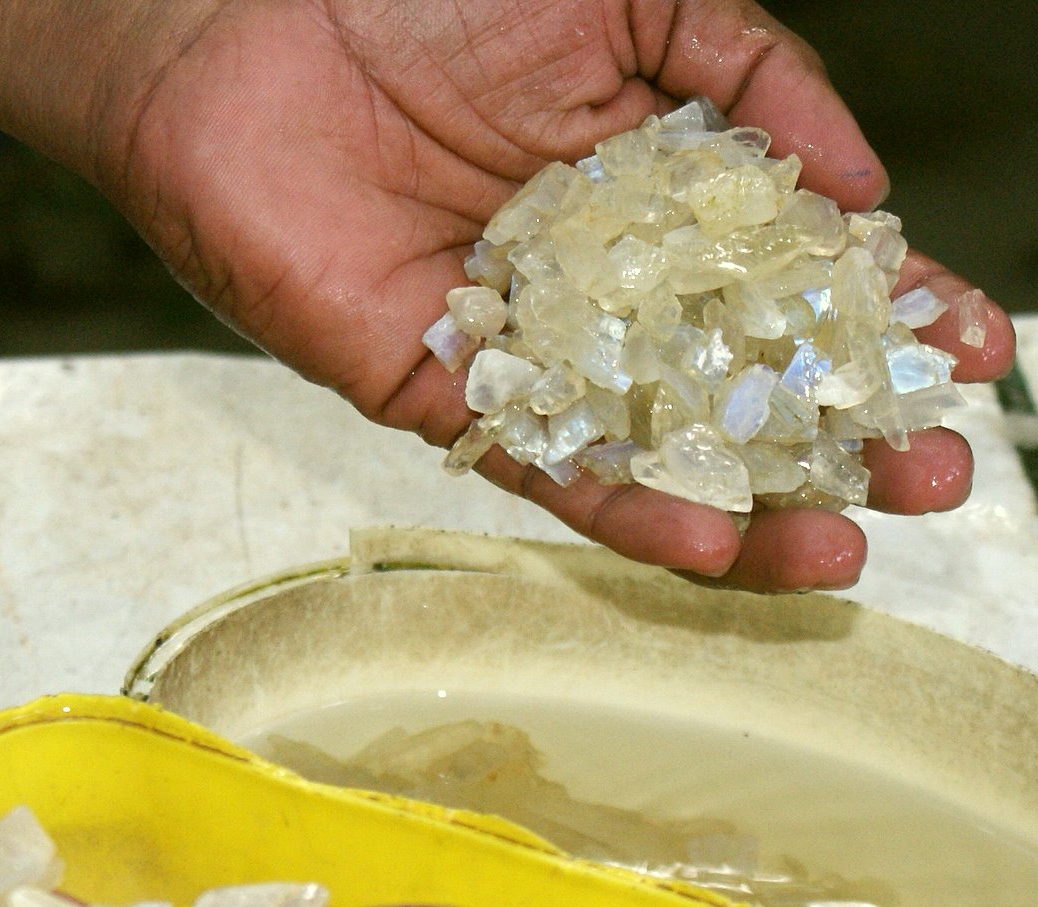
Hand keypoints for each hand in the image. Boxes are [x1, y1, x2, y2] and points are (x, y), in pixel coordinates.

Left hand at [95, 0, 1016, 591]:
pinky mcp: (446, 398)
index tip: (972, 351)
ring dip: (757, 507)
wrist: (250, 34)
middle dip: (843, 435)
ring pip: (656, 452)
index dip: (885, 313)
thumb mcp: (628, 2)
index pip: (793, 272)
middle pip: (740, 384)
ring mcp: (529, 351)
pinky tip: (712, 539)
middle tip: (934, 475)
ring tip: (848, 544)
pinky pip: (544, 469)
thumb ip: (749, 74)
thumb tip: (856, 182)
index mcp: (657, 197)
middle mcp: (603, 287)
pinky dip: (628, 508)